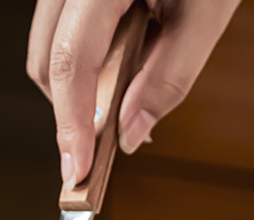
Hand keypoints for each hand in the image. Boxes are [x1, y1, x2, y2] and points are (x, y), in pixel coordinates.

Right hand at [26, 0, 239, 187]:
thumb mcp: (208, 9)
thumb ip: (169, 78)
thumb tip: (130, 137)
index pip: (70, 60)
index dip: (71, 123)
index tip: (76, 171)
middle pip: (45, 59)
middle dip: (69, 110)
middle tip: (99, 147)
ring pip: (47, 46)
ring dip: (75, 86)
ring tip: (118, 99)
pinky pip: (61, 29)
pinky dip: (82, 60)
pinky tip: (116, 67)